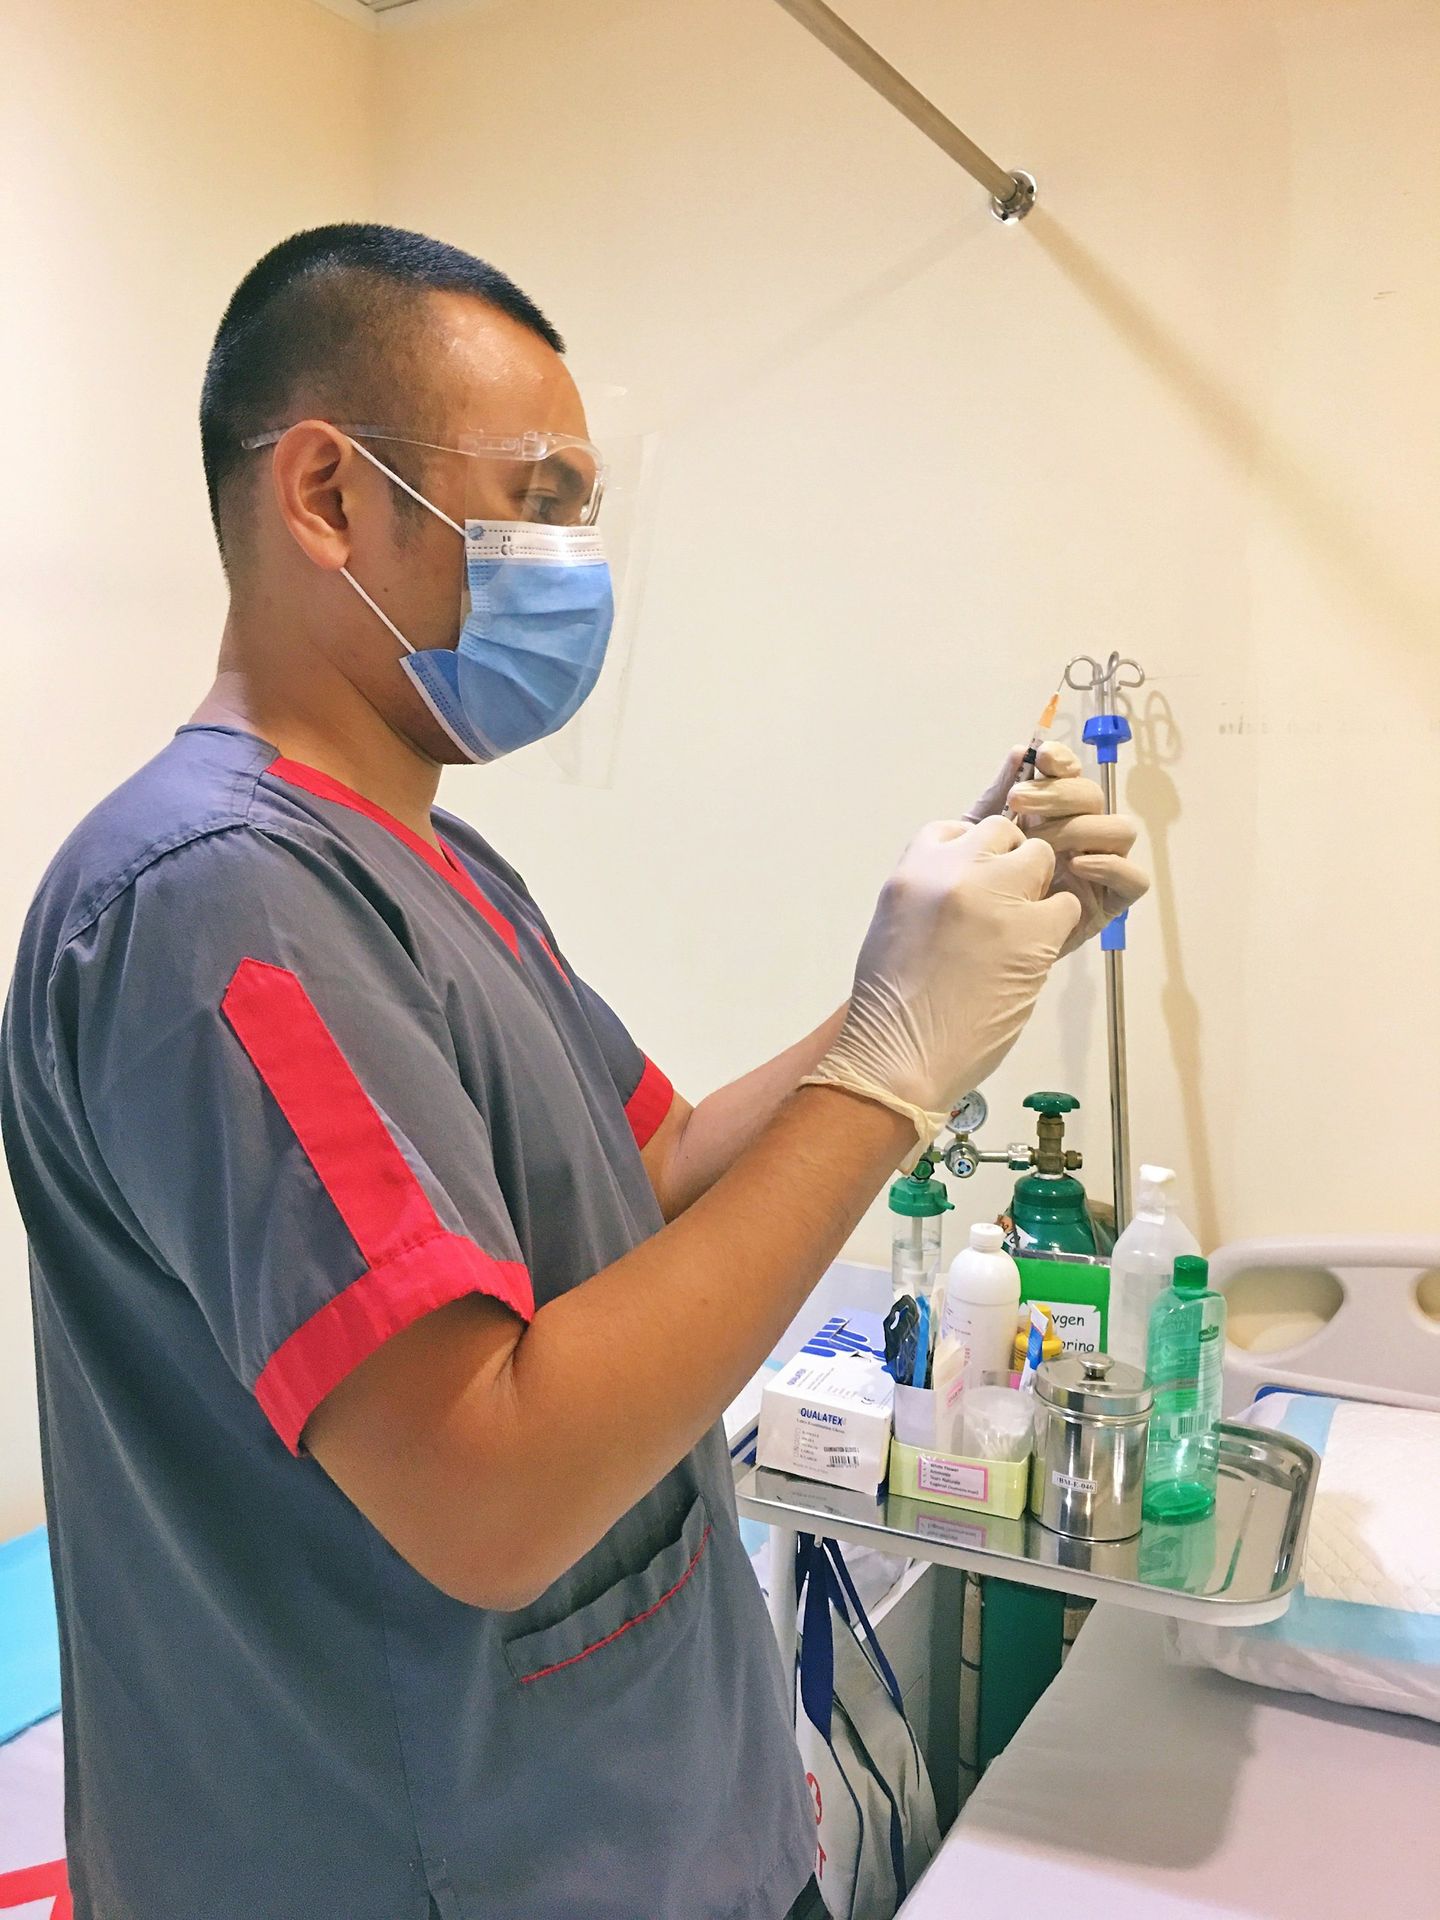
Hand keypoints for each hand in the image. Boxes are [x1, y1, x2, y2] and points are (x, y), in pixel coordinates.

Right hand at [803, 817, 1081, 1161]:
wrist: (902, 1055)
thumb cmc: (891, 1004)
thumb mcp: (893, 924)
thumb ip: (927, 888)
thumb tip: (963, 876)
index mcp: (912, 868)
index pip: (953, 829)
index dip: (970, 854)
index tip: (972, 883)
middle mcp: (954, 871)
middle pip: (1000, 833)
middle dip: (1007, 863)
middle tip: (1002, 906)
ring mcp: (996, 897)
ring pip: (1039, 858)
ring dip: (1036, 889)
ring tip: (1019, 930)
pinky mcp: (1034, 931)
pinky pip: (1064, 905)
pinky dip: (1055, 927)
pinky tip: (1032, 955)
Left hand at [967, 744, 1148, 955]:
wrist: (967, 950)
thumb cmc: (974, 893)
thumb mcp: (978, 841)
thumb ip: (997, 797)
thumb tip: (1020, 751)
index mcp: (1052, 815)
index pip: (1070, 777)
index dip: (1062, 763)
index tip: (1042, 758)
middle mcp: (1081, 835)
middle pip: (1093, 797)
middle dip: (1058, 794)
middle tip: (1019, 803)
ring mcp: (1099, 867)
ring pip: (1120, 829)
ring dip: (1081, 828)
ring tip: (1042, 843)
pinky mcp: (1109, 903)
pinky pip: (1133, 879)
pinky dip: (1109, 865)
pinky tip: (1074, 865)